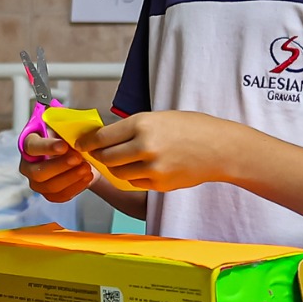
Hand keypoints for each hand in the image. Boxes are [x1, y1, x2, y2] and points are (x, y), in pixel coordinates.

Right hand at [19, 132, 94, 203]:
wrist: (75, 153)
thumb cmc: (65, 136)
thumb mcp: (63, 127)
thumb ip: (63, 128)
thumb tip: (72, 133)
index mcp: (28, 145)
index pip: (32, 147)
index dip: (47, 147)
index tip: (63, 146)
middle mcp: (27, 166)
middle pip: (39, 172)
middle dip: (60, 166)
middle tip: (78, 158)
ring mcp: (37, 183)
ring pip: (50, 186)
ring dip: (71, 177)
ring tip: (86, 168)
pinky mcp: (49, 194)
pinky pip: (61, 195)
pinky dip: (76, 187)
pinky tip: (87, 177)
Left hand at [78, 111, 241, 191]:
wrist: (220, 148)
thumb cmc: (192, 128)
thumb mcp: (159, 117)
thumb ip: (133, 128)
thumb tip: (105, 138)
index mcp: (143, 123)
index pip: (103, 137)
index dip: (88, 142)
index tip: (82, 144)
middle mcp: (145, 146)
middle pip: (106, 157)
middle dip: (98, 156)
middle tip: (97, 153)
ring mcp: (152, 168)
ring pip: (118, 173)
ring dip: (114, 168)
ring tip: (121, 160)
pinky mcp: (160, 184)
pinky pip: (134, 182)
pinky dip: (132, 176)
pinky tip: (140, 167)